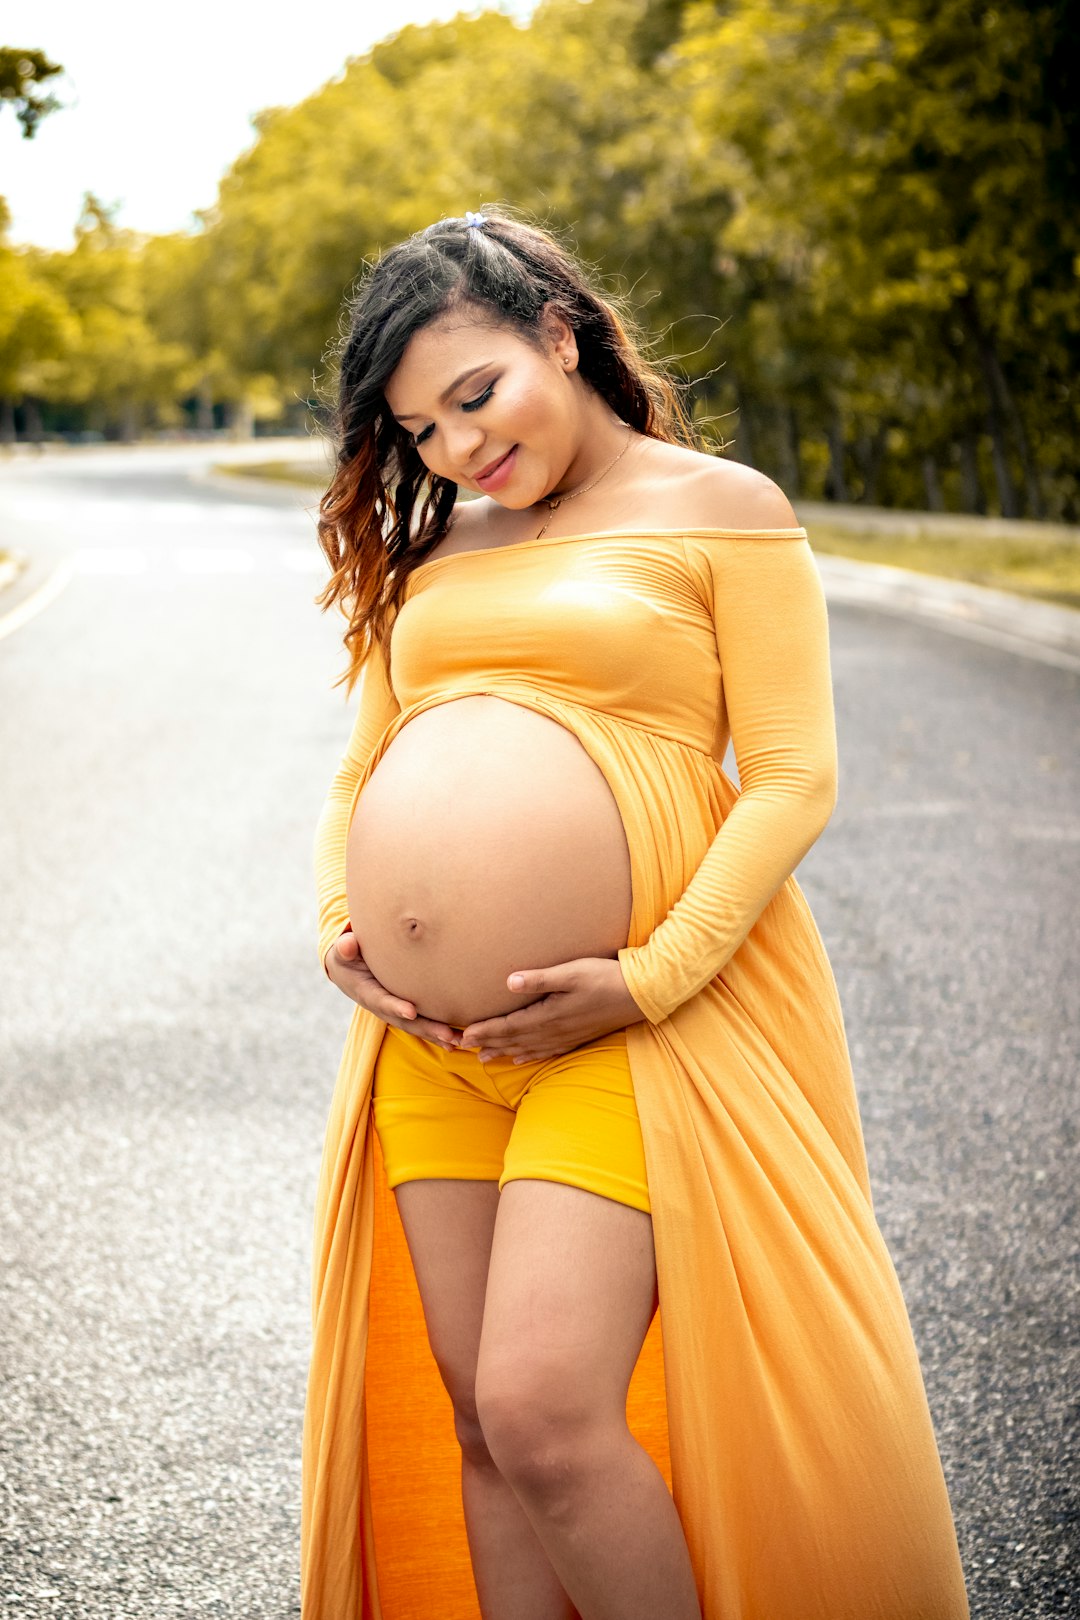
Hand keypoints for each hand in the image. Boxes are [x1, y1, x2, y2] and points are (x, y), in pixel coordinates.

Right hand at [324, 931, 462, 1051]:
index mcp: (366, 992)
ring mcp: (392, 1011)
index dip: (395, 1007)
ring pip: (415, 1026)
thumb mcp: (342, 951)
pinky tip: (456, 1041)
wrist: (346, 971)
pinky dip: (436, 1034)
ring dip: (436, 1035)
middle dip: (426, 1028)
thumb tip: (347, 944)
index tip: (411, 1012)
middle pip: (404, 1021)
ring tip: (458, 1042)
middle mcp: (381, 1007)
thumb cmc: (347, 956)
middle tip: (448, 1035)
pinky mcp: (403, 1011)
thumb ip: (345, 948)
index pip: (381, 1000)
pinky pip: (420, 1024)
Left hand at [458, 957, 643, 1063]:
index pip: (509, 1026)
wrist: (640, 994)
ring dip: (504, 1052)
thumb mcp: (572, 972)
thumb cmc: (605, 978)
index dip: (485, 1032)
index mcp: (549, 1015)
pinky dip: (529, 1055)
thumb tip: (509, 982)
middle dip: (488, 1044)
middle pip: (514, 1040)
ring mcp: (567, 1036)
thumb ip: (540, 978)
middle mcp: (555, 1031)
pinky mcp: (577, 1037)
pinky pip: (546, 1052)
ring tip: (484, 1059)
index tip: (463, 1036)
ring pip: (528, 1049)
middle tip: (462, 1049)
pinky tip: (522, 1058)